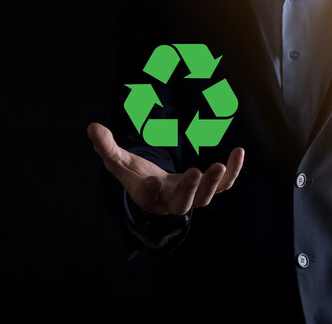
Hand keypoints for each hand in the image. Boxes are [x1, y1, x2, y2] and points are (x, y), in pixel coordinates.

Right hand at [87, 123, 244, 215]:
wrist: (154, 189)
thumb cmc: (135, 175)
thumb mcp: (118, 162)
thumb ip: (106, 147)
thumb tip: (92, 127)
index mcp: (147, 196)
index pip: (147, 197)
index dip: (148, 190)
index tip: (149, 181)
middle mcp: (170, 201)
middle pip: (182, 203)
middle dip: (190, 189)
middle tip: (197, 172)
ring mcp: (190, 196)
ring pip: (205, 198)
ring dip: (214, 183)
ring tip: (219, 164)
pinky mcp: (205, 188)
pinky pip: (223, 185)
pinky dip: (232, 172)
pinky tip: (239, 152)